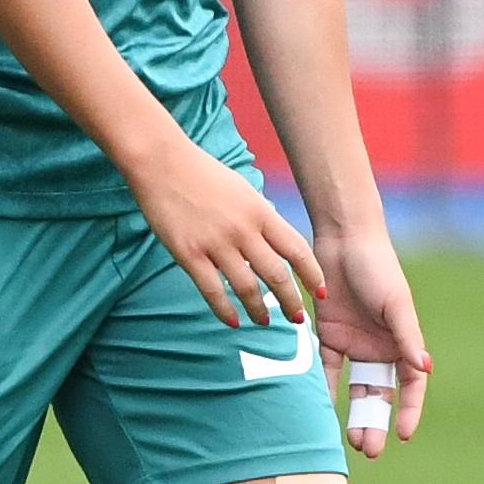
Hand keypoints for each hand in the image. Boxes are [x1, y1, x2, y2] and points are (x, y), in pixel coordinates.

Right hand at [124, 139, 325, 327]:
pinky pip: (213, 291)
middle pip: (277, 275)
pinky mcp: (189, 254)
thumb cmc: (202, 172)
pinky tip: (232, 321)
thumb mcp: (242, 189)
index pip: (296, 249)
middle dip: (290, 301)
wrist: (162, 162)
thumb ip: (259, 215)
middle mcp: (243, 229)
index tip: (320, 292)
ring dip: (259, 310)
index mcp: (259, 211)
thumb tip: (273, 239)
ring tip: (264, 322)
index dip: (312, 275)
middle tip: (296, 317)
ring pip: (247, 288)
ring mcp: (216, 243)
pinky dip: (225, 311)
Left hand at [313, 227, 431, 457]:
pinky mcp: (328, 333)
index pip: (410, 384)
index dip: (409, 409)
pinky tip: (318, 407)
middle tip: (369, 447)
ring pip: (354, 386)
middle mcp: (379, 346)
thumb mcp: (395, 303)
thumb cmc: (377, 267)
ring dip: (353, 411)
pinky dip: (322, 386)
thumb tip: (425, 369)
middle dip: (376, 420)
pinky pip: (325, 367)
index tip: (403, 433)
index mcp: (402, 340)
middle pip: (380, 392)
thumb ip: (406, 336)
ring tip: (351, 439)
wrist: (343, 238)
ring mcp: (353, 342)